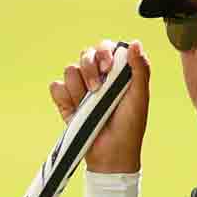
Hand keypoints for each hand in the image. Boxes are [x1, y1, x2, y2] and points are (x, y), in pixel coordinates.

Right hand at [51, 39, 150, 173]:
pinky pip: (56, 87)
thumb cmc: (129, 127)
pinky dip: (64, 97)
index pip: (105, 47)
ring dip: (79, 88)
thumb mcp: (139, 97)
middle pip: (85, 54)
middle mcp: (97, 77)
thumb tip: (135, 43)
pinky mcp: (66, 102)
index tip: (108, 68)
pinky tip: (75, 110)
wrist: (111, 154)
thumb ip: (140, 69)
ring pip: (69, 70)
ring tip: (89, 107)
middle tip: (97, 90)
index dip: (104, 53)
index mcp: (116, 72)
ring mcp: (80, 89)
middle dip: (90, 70)